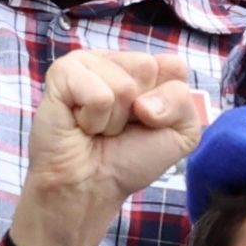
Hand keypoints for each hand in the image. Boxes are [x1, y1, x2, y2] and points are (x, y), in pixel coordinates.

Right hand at [11, 49, 210, 245]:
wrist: (92, 185)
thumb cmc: (130, 158)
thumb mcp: (180, 134)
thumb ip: (183, 103)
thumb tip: (144, 101)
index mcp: (144, 68)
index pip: (174, 65)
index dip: (167, 103)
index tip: (148, 121)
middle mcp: (115, 60)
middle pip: (148, 68)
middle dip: (140, 110)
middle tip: (118, 126)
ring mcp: (87, 62)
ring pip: (123, 84)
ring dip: (114, 119)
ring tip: (98, 127)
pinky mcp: (62, 73)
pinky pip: (98, 94)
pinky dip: (94, 119)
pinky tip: (81, 123)